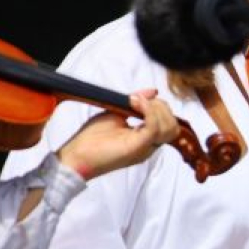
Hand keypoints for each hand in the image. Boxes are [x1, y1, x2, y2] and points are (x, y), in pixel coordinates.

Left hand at [56, 90, 179, 180]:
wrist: (75, 157)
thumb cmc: (91, 139)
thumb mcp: (116, 113)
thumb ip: (134, 104)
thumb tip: (152, 92)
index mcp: (145, 139)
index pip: (169, 123)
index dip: (159, 106)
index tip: (139, 97)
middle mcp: (149, 145)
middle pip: (173, 125)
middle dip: (160, 107)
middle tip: (139, 100)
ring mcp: (145, 148)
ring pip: (169, 127)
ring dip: (155, 109)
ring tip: (136, 102)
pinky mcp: (137, 147)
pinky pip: (154, 128)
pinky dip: (148, 112)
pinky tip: (135, 104)